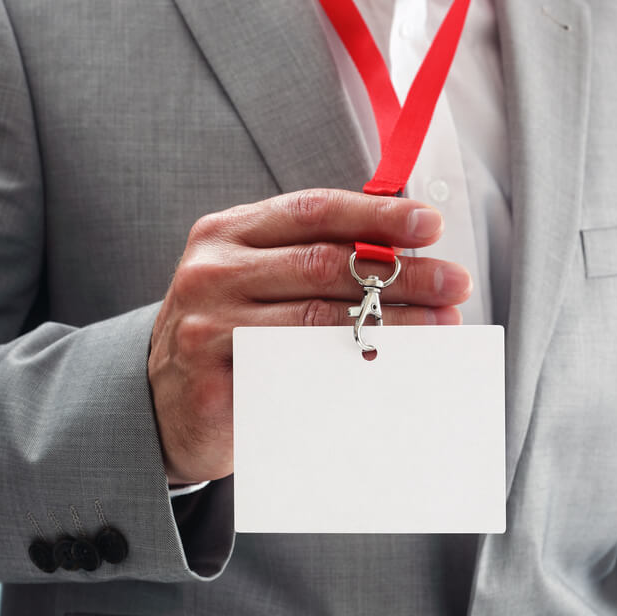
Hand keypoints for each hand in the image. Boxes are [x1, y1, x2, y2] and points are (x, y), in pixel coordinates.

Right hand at [148, 189, 471, 483]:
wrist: (160, 404)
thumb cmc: (227, 332)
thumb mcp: (254, 279)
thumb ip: (310, 258)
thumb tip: (405, 251)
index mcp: (228, 233)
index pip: (313, 211)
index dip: (376, 215)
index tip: (430, 224)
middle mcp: (213, 272)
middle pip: (325, 264)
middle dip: (401, 273)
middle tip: (455, 282)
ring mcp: (209, 327)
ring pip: (318, 319)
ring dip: (393, 322)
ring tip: (441, 325)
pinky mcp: (214, 382)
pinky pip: (299, 373)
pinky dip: (353, 368)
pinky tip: (394, 366)